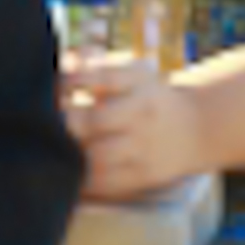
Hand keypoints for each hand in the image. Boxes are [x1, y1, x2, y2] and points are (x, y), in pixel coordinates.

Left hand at [62, 53, 212, 203]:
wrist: (198, 128)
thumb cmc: (151, 99)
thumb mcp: (134, 75)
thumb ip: (97, 68)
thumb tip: (66, 61)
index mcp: (139, 85)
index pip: (105, 78)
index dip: (75, 80)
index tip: (58, 86)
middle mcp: (142, 115)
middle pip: (96, 119)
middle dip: (65, 122)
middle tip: (46, 123)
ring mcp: (144, 147)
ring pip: (98, 156)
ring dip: (70, 153)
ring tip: (53, 148)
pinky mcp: (143, 175)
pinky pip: (106, 183)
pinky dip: (83, 179)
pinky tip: (70, 171)